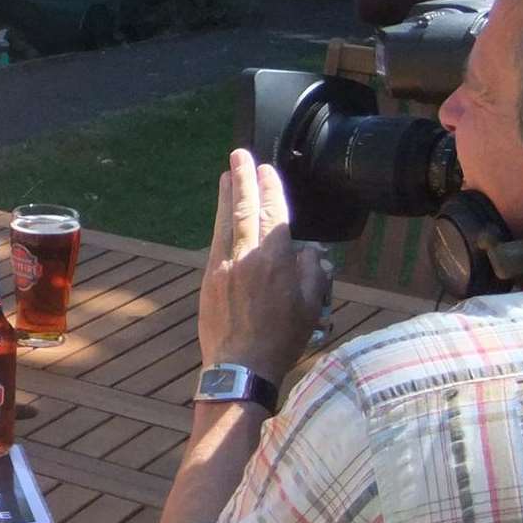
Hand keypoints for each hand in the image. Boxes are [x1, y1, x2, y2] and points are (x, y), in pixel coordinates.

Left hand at [198, 149, 326, 381]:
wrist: (240, 367)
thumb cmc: (281, 339)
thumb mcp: (311, 305)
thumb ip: (313, 271)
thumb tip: (310, 251)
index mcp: (274, 260)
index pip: (273, 212)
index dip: (270, 187)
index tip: (266, 169)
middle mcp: (246, 256)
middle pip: (243, 208)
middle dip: (242, 178)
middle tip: (238, 156)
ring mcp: (223, 267)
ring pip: (224, 222)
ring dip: (225, 195)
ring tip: (225, 175)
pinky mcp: (209, 280)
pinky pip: (215, 243)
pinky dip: (219, 225)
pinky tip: (221, 218)